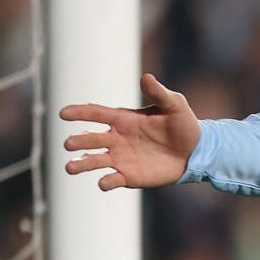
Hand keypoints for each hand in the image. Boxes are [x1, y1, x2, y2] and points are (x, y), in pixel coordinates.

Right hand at [60, 73, 201, 190]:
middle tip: (69, 144)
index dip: (79, 113)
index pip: (96, 113)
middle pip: (91, 139)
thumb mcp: (174, 105)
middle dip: (78, 141)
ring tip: (69, 167)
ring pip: (94, 160)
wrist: (196, 152)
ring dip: (81, 164)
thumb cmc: (184, 125)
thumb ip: (159, 93)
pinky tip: (104, 182)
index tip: (63, 113)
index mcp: (123, 119)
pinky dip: (106, 182)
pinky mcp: (129, 176)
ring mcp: (120, 158)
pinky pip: (112, 179)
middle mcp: (117, 139)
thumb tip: (146, 77)